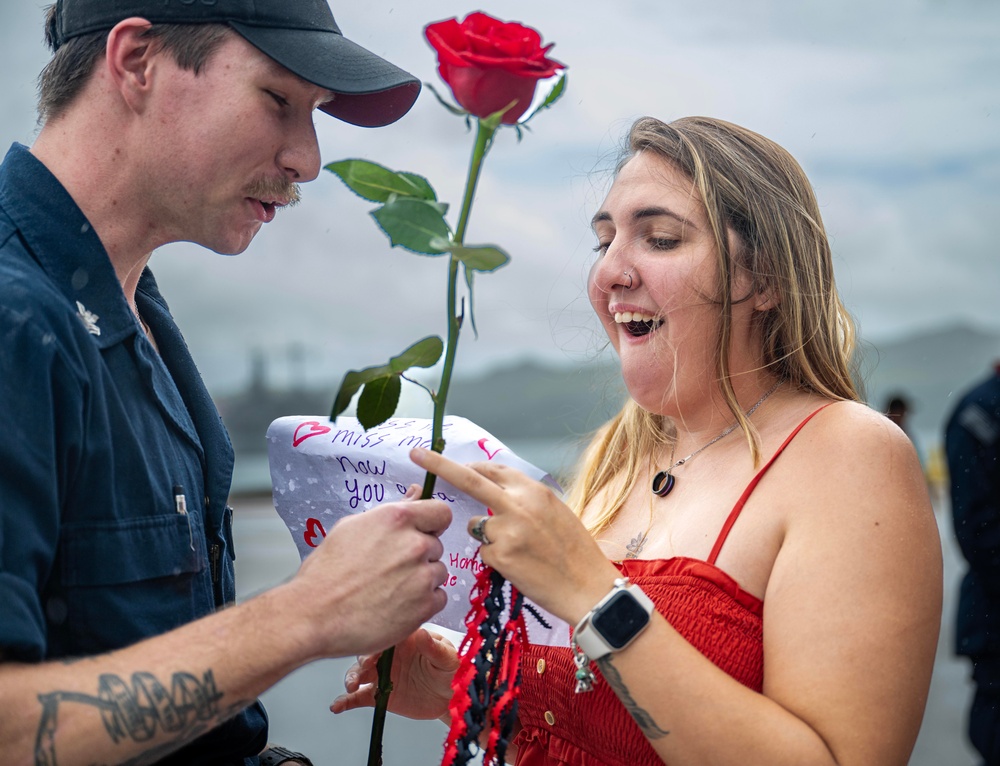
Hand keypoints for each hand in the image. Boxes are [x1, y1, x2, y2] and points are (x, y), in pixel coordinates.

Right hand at [285, 493, 452, 658]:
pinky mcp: (424, 606)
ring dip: (422, 579)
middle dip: (419, 555)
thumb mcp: (352, 527)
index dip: (432, 523)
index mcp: (397, 519)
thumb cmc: (327, 572)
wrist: (314, 614)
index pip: (441, 512)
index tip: (423, 532)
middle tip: (391, 568)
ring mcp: (422, 577)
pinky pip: (439, 598)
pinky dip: (423, 603)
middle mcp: (414, 544)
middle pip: (436, 545)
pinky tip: (397, 605)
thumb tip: (415, 495)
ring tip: (390, 589)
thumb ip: (391, 512)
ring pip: (438, 573)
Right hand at [330, 628, 458, 720]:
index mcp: (404, 640)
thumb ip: (434, 647)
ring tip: (351, 686)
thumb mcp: (448, 657)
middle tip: (363, 669)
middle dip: (362, 660)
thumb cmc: (450, 671)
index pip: (385, 634)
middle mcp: (389, 655)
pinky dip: (346, 701)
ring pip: (359, 673)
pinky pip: (358, 697)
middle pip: (368, 653)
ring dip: (351, 678)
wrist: (450, 698)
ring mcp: (382, 674)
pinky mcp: (379, 694)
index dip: (376, 640)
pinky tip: (338, 705)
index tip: (374, 650)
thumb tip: (422, 633)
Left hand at [409, 448, 618, 624]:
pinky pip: (484, 552)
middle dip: (439, 464)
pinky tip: (520, 566)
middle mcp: (517, 504)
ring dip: (487, 535)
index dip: (470, 466)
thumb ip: (525, 499)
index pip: (492, 469)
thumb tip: (495, 492)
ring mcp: (506, 530)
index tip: (452, 462)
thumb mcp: (556, 512)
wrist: (587, 587)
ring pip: (476, 525)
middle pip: (469, 479)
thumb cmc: (575, 551)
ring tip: (521, 551)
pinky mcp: (499, 556)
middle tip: (417, 454)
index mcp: (534, 490)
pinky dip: (496, 558)